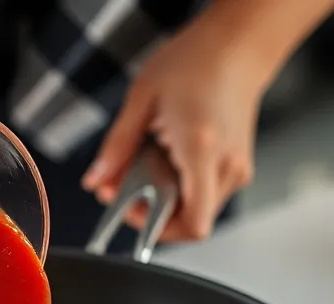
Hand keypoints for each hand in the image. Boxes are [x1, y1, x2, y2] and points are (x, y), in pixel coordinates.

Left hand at [81, 13, 266, 241]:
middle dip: (152, 210)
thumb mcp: (143, 99)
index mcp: (201, 149)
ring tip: (151, 162)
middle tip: (127, 184)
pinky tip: (169, 156)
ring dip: (167, 197)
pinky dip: (182, 185)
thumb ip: (117, 147)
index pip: (192, 224)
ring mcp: (237, 169)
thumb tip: (96, 180)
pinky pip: (205, 194)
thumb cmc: (197, 61)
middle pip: (189, 221)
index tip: (130, 208)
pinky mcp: (238, 166)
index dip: (155, 229)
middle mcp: (226, 166)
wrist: (237, 45)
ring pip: (197, 210)